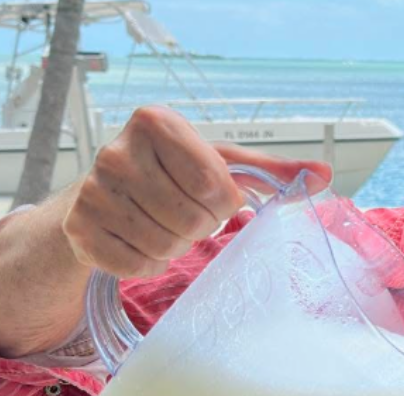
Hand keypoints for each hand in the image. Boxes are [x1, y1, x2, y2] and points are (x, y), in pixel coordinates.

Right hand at [63, 106, 330, 278]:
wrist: (100, 196)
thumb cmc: (167, 176)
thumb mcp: (216, 165)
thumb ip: (270, 172)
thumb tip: (325, 175)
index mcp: (155, 123)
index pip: (214, 185)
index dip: (223, 204)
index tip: (211, 199)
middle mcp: (116, 151)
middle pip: (191, 220)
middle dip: (199, 228)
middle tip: (185, 217)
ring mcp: (92, 191)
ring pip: (164, 246)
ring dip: (174, 246)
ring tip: (162, 227)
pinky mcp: (79, 228)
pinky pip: (136, 265)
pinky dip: (148, 263)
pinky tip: (139, 243)